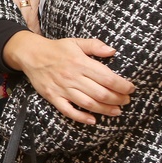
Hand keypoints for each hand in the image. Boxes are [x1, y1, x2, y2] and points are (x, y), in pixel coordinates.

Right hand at [3, 31, 134, 124]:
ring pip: (88, 104)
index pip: (107, 77)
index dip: (122, 85)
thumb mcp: (76, 42)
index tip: (131, 88)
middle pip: (101, 93)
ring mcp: (62, 88)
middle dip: (118, 99)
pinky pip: (68, 111)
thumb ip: (95, 45)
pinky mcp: (53, 97)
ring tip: (117, 111)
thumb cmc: (56, 49)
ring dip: (105, 110)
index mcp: (80, 62)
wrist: (30, 54)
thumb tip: (113, 51)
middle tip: (126, 101)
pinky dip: (81, 117)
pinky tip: (93, 120)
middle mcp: (72, 77)